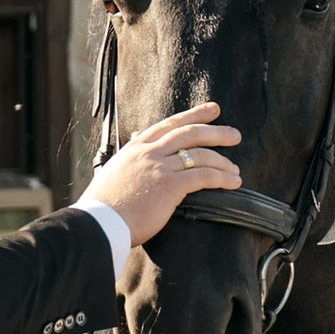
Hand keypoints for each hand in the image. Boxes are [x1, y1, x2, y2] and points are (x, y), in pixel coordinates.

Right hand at [90, 100, 242, 246]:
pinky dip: (222, 178)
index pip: (170, 124)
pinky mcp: (169, 186)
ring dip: (223, 161)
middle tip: (235, 135)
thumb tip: (136, 152)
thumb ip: (132, 162)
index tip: (213, 110)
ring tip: (235, 170)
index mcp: (136, 147)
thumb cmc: (105, 206)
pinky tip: (233, 182)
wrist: (98, 223)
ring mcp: (159, 167)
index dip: (194, 115)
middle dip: (217, 132)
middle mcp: (149, 152)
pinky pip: (203, 176)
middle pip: (190, 133)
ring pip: (200, 155)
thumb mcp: (116, 172)